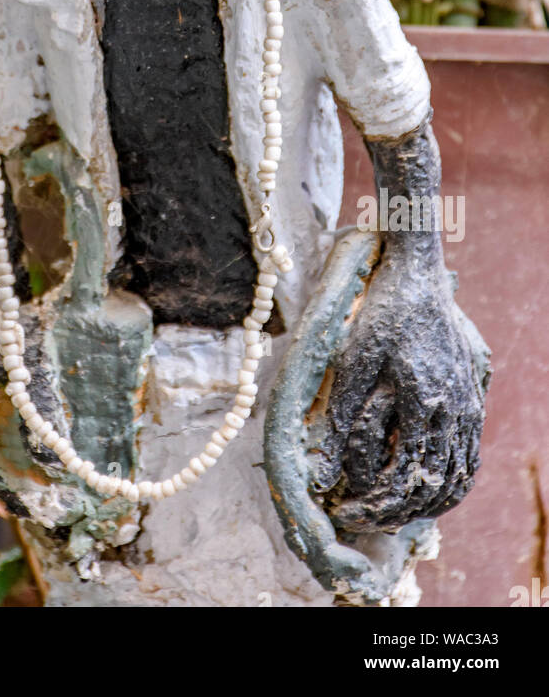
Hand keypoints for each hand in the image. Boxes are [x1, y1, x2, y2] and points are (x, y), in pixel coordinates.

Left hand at [309, 235, 489, 531]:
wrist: (418, 277)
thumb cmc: (380, 316)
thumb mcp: (352, 362)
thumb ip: (341, 421)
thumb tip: (322, 475)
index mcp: (421, 401)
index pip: (404, 477)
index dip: (374, 503)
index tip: (346, 510)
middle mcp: (452, 409)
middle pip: (432, 486)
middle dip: (395, 511)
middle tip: (362, 518)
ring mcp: (468, 405)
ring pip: (457, 478)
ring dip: (426, 504)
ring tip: (392, 514)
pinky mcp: (473, 399)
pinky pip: (470, 457)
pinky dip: (451, 483)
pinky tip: (427, 491)